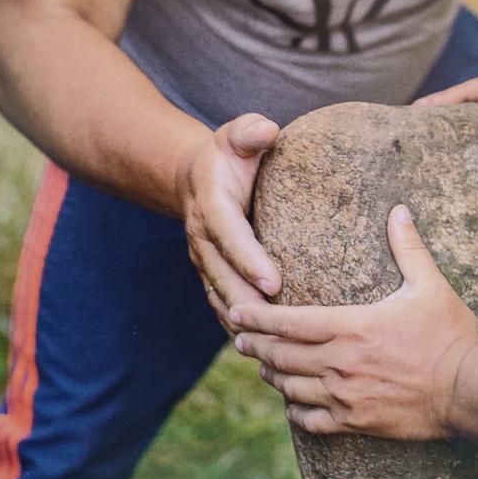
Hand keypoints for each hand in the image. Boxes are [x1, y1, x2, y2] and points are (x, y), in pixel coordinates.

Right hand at [179, 113, 280, 333]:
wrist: (197, 176)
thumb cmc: (228, 154)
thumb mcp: (236, 135)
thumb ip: (249, 131)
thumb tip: (267, 128)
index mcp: (212, 205)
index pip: (231, 237)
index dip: (250, 261)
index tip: (273, 283)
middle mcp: (202, 239)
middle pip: (224, 277)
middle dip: (250, 303)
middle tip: (281, 325)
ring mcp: (204, 261)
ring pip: (221, 298)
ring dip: (244, 323)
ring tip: (274, 348)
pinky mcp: (211, 275)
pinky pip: (222, 305)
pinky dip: (238, 327)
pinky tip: (264, 349)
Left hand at [231, 204, 477, 437]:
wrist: (468, 391)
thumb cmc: (449, 334)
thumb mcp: (429, 285)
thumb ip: (408, 247)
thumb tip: (400, 210)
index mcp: (351, 327)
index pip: (289, 321)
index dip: (258, 317)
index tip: (237, 312)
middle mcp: (340, 363)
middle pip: (281, 355)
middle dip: (255, 345)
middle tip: (239, 338)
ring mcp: (346, 396)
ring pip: (291, 388)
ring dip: (272, 375)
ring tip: (262, 366)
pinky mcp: (356, 422)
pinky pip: (312, 421)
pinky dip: (296, 412)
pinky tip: (291, 405)